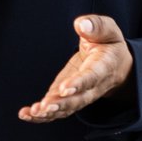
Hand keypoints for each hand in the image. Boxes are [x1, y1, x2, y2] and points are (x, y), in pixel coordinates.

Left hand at [19, 14, 133, 121]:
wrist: (115, 63)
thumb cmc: (108, 43)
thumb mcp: (108, 30)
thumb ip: (97, 26)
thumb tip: (82, 24)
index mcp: (104, 66)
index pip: (92, 77)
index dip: (79, 83)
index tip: (65, 88)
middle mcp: (94, 86)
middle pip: (79, 99)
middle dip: (62, 103)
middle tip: (46, 106)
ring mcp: (80, 95)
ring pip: (67, 108)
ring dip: (50, 112)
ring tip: (34, 113)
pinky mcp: (67, 98)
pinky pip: (57, 111)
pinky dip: (42, 116)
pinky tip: (26, 115)